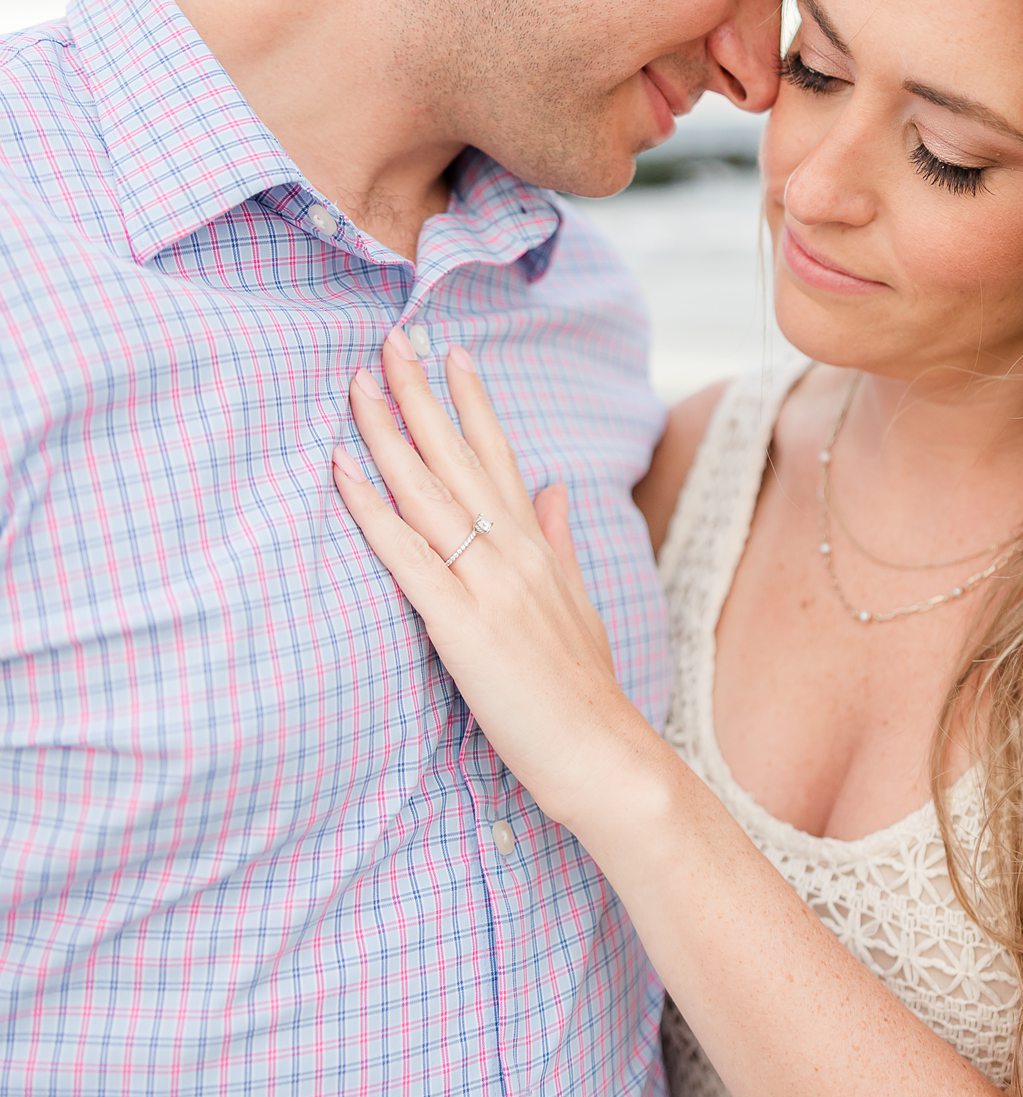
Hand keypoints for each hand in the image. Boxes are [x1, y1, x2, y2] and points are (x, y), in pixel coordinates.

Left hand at [331, 331, 659, 832]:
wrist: (607, 758)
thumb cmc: (586, 694)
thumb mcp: (578, 606)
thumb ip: (559, 543)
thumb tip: (552, 489)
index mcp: (539, 548)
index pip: (501, 456)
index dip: (472, 402)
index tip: (451, 351)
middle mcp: (515, 553)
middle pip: (458, 457)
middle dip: (420, 394)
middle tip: (389, 338)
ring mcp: (489, 585)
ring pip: (428, 492)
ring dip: (387, 433)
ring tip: (357, 383)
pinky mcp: (462, 625)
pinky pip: (407, 554)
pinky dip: (370, 509)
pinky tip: (341, 471)